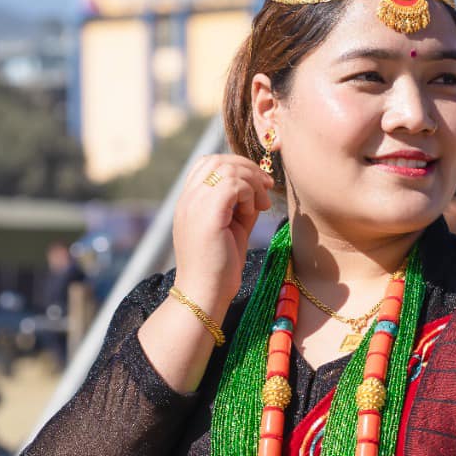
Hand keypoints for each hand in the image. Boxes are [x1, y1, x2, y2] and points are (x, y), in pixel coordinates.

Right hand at [172, 154, 273, 315]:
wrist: (205, 295)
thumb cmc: (219, 269)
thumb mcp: (232, 230)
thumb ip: (240, 208)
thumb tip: (258, 191)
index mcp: (189, 203)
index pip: (207, 164)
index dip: (236, 166)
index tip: (258, 184)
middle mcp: (188, 200)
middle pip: (217, 160)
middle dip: (247, 168)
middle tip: (267, 187)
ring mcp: (194, 205)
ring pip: (227, 169)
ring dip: (252, 182)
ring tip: (261, 205)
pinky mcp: (207, 215)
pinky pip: (233, 184)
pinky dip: (249, 193)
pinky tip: (253, 213)